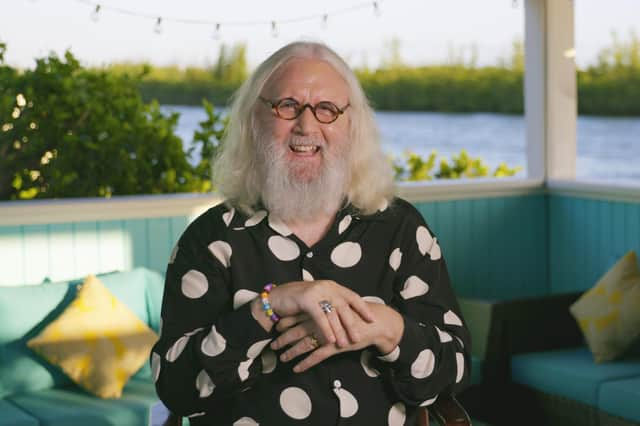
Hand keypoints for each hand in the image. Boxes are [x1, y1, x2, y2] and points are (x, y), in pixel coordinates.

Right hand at [268, 280, 374, 346]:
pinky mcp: (307, 299)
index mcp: (332, 286)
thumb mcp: (319, 300)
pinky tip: (330, 340)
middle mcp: (327, 287)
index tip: (372, 319)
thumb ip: (332, 304)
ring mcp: (317, 292)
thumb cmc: (299, 301)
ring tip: (345, 343)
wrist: (277, 297)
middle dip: (352, 323)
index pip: (352, 297)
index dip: (362, 308)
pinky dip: (326, 329)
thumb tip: (348, 316)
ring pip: (333, 313)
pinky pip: (320, 317)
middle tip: (358, 337)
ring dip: (340, 330)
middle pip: (345, 306)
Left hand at [272, 303, 403, 372]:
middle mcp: (322, 321)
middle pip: (297, 330)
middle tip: (273, 345)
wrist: (375, 323)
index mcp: (322, 309)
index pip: (299, 315)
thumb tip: (312, 313)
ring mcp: (328, 333)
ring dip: (291, 352)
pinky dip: (305, 363)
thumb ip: (325, 311)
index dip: (286, 322)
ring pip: (304, 344)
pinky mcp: (335, 346)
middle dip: (284, 338)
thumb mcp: (339, 310)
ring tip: (281, 358)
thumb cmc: (357, 316)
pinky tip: (297, 368)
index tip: (275, 328)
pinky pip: (316, 356)